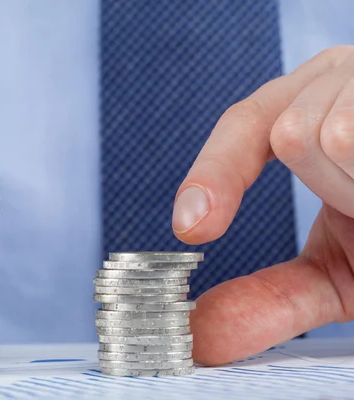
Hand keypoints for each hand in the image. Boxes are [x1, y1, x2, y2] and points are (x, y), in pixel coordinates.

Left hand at [172, 45, 353, 365]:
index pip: (245, 124)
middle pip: (290, 133)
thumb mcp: (340, 268)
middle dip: (338, 191)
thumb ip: (274, 297)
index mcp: (308, 106)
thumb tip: (204, 337)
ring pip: (334, 134)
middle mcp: (340, 74)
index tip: (191, 228)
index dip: (214, 174)